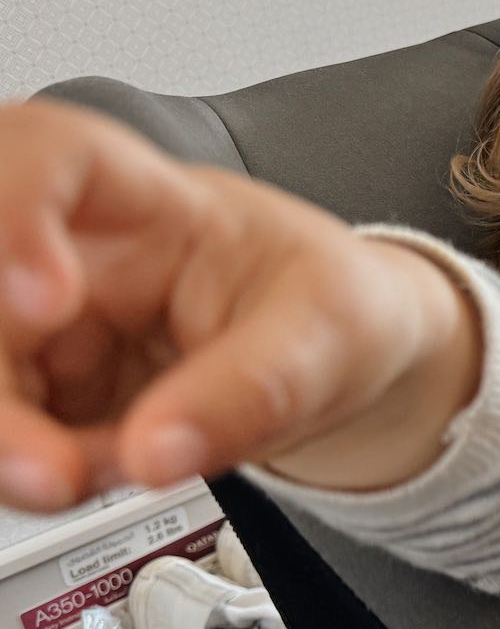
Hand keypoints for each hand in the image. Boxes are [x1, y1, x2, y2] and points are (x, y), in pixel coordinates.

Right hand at [0, 98, 475, 511]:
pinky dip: (33, 470)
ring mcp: (42, 321)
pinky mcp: (35, 389)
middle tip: (58, 473)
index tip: (46, 299)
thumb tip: (157, 456)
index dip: (14, 211)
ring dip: (12, 444)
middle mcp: (73, 249)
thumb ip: (252, 392)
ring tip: (103, 472)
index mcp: (151, 200)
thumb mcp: (329, 341)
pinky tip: (99, 470)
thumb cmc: (331, 309)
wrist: (335, 353)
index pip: (52, 155)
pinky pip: (1, 432)